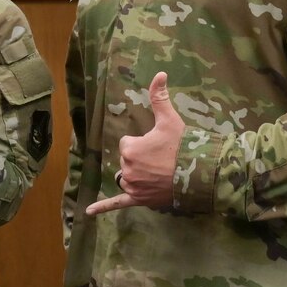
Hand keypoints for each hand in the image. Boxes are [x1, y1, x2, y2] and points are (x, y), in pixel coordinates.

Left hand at [86, 72, 184, 215]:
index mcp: (130, 149)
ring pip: (127, 178)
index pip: (126, 143)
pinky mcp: (139, 199)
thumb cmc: (183, 146)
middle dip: (141, 159)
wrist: (199, 174)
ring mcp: (133, 186)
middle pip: (127, 161)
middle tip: (162, 159)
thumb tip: (159, 73)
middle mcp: (128, 169)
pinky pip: (117, 204)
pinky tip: (87, 212)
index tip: (159, 146)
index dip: (143, 143)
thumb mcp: (170, 120)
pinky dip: (102, 207)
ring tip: (156, 172)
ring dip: (137, 175)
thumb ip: (160, 97)